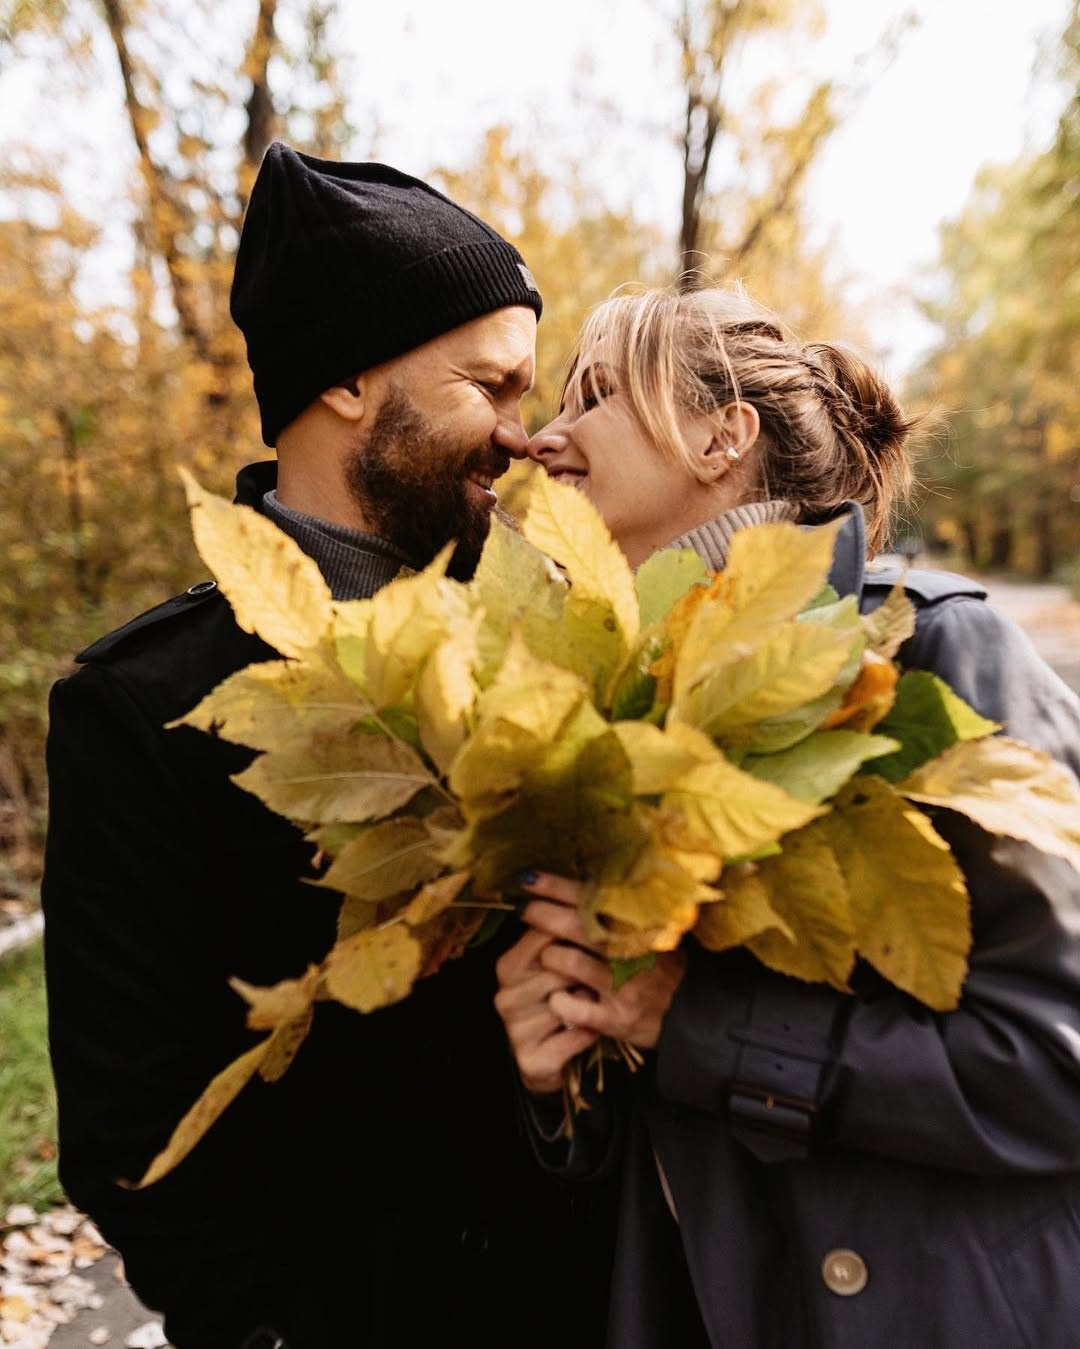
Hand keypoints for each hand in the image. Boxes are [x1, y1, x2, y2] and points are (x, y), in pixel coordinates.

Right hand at [494, 926, 599, 1095]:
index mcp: (508, 966)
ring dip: (585, 1002)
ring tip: (589, 1002)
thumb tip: (580, 898)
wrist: (551, 1056)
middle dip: (580, 971)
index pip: (542, 934)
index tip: (592, 934)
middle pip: (557, 968)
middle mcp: (505, 997)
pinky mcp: (531, 1060)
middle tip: (590, 976)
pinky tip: (588, 1028)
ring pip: (565, 1003)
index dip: (572, 932)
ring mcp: (515, 1031)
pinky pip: (573, 1037)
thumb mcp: (554, 964)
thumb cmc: (557, 999)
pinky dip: (587, 1032)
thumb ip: (558, 934)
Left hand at [517, 872, 686, 1051]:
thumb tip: (573, 886)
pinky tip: (557, 998)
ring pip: (570, 963)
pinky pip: (574, 1008)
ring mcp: (624, 987)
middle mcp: (633, 953)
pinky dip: (560, 1001)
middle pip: (578, 926)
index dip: (558, 887)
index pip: (593, 898)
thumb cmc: (660, 965)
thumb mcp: (650, 932)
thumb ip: (619, 913)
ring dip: (550, 956)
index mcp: (641, 925)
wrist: (690, 1014)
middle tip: (524, 909)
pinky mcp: (616, 1018)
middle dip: (544, 914)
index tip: (530, 879)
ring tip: (546, 955)